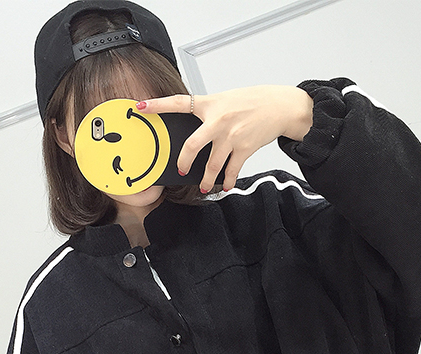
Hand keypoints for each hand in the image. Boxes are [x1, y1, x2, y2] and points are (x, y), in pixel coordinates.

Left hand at [137, 85, 312, 192]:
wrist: (280, 106)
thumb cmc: (252, 101)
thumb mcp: (226, 99)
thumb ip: (209, 112)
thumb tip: (196, 127)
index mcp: (210, 104)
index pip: (178, 102)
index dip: (158, 105)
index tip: (140, 107)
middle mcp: (218, 120)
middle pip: (192, 145)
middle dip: (183, 161)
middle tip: (179, 170)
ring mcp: (231, 136)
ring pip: (212, 165)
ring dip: (206, 179)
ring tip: (203, 187)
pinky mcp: (244, 148)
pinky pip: (231, 171)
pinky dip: (228, 181)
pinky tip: (225, 185)